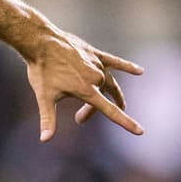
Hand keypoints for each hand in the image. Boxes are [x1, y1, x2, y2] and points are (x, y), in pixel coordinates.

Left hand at [26, 31, 143, 141]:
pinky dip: (126, 67)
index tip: (140, 131)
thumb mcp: (44, 97)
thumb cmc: (41, 70)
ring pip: (109, 83)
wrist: (40, 42)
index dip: (126, 122)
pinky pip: (115, 61)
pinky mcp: (95, 54)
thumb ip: (48, 119)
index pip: (110, 111)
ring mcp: (97, 64)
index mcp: (86, 90)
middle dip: (93, 111)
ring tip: (102, 104)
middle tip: (78, 119)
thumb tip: (45, 139)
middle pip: (105, 99)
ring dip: (107, 95)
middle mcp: (96, 78)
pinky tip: (139, 71)